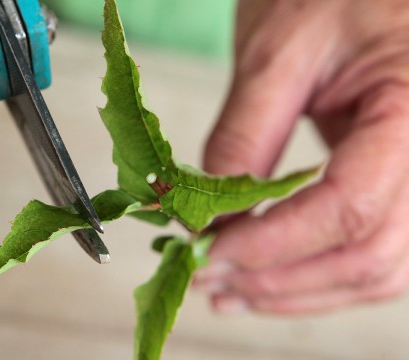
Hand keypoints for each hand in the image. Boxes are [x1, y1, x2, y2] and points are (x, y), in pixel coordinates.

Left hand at [194, 0, 408, 314]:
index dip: (273, 242)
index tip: (210, 252)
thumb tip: (209, 215)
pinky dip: (313, 277)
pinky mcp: (394, 190)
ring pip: (373, 272)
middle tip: (209, 282)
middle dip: (278, 280)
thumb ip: (243, 137)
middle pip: (366, 256)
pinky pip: (367, 254)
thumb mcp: (276, 55)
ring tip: (230, 293)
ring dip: (294, 292)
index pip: (350, 206)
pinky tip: (266, 278)